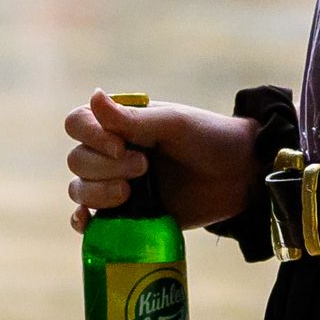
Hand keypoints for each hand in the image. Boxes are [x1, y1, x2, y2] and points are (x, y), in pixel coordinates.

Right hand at [65, 91, 262, 230]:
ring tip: (130, 194)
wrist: (242, 176)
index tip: (121, 146)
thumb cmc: (210, 139)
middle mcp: (112, 153)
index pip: (77, 123)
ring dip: (96, 193)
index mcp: (119, 124)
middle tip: (144, 168)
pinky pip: (89, 220)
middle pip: (77, 160)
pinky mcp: (128, 215)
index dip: (90, 136)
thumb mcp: (173, 125)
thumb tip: (93, 95)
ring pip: (79, 190)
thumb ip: (131, 118)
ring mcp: (117, 184)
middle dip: (104, 168)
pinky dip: (82, 221)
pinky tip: (88, 223)